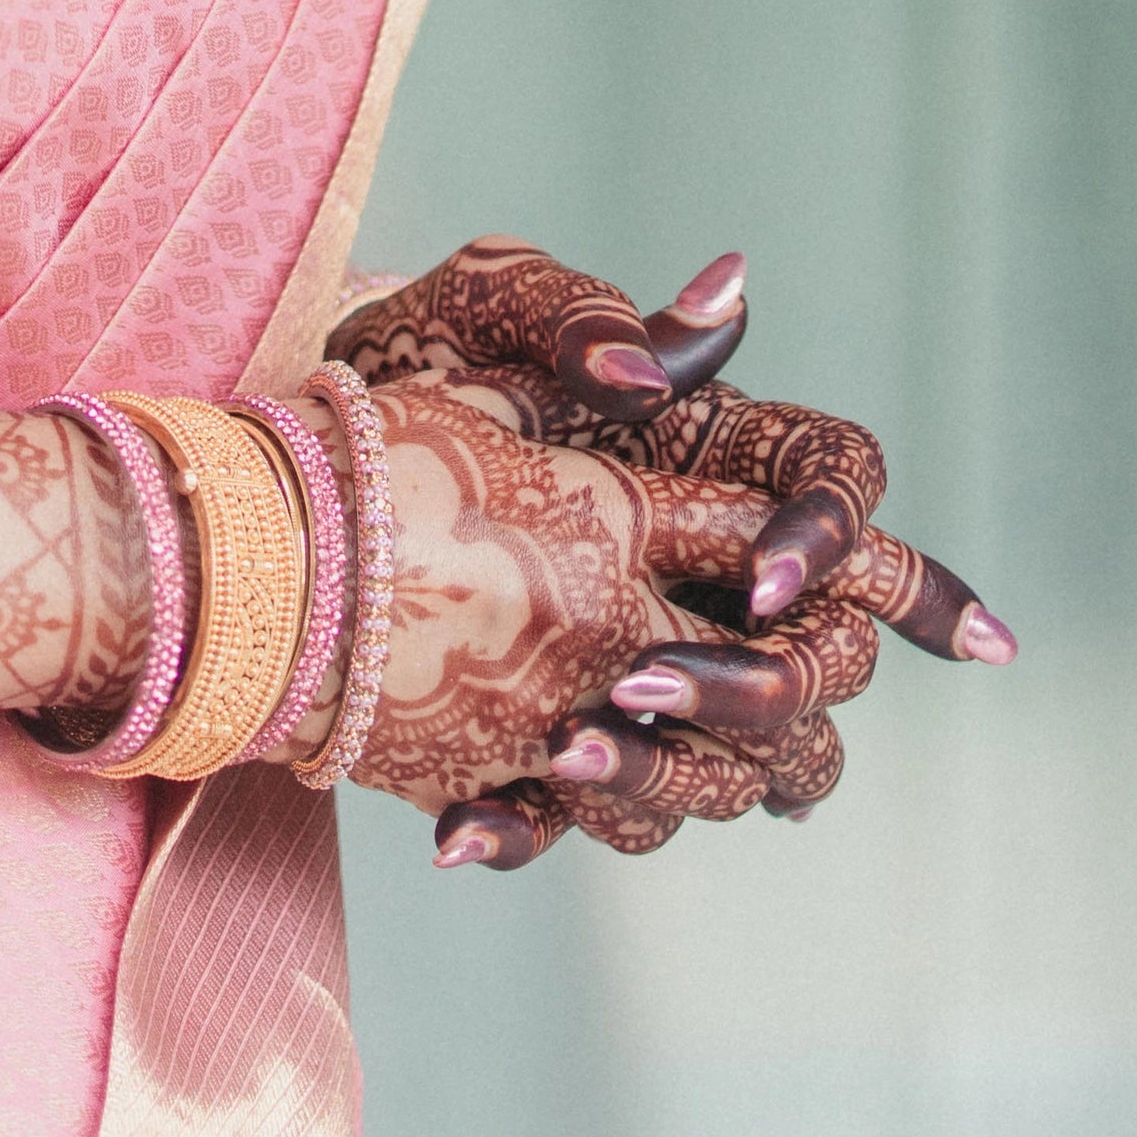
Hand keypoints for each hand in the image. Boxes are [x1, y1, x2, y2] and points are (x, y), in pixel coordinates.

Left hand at [328, 240, 1013, 869]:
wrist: (299, 447)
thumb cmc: (416, 351)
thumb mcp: (487, 307)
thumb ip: (584, 314)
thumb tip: (690, 325)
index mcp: (717, 458)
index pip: (838, 486)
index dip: (834, 539)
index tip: (762, 578)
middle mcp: (705, 576)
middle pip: (823, 664)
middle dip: (763, 688)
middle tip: (651, 679)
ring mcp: (637, 668)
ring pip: (731, 771)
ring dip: (666, 775)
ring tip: (568, 745)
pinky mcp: (542, 735)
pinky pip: (572, 818)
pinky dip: (521, 829)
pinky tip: (458, 829)